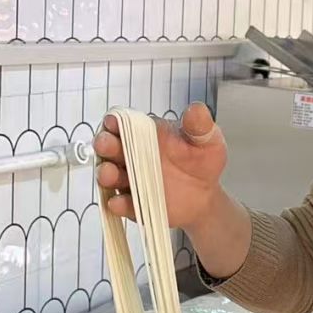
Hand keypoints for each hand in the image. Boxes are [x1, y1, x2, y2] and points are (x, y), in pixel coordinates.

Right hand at [94, 102, 251, 278]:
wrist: (205, 197)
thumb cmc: (202, 163)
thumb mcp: (207, 142)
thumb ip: (200, 126)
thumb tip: (197, 108)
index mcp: (145, 134)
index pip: (124, 123)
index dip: (115, 121)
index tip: (113, 122)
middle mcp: (131, 155)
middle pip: (110, 146)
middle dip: (105, 144)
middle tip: (106, 144)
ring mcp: (129, 180)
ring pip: (110, 175)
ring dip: (106, 174)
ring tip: (109, 174)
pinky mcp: (133, 203)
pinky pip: (123, 203)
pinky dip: (119, 203)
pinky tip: (119, 202)